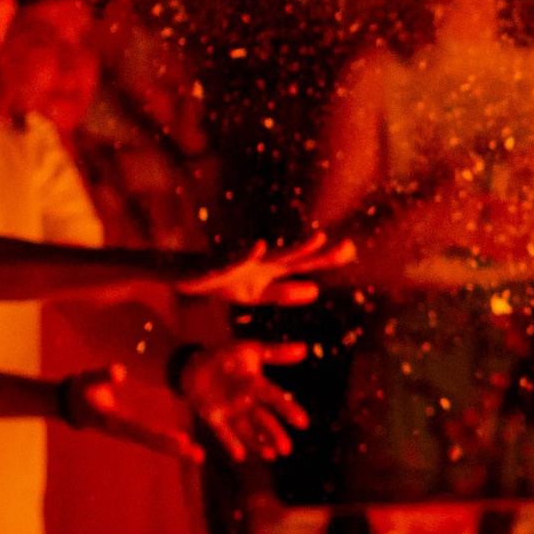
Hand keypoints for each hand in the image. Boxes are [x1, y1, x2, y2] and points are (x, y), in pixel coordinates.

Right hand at [56, 366, 202, 462]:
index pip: (140, 430)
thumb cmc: (81, 389)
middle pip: (152, 442)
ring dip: (177, 451)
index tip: (180, 440)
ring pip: (155, 444)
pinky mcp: (133, 432)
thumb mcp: (89, 379)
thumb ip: (103, 375)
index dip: (160, 435)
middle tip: (198, 455)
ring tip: (199, 456)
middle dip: (175, 449)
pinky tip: (188, 449)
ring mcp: (129, 433)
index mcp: (114, 421)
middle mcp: (124, 431)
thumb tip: (120, 370)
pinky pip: (154, 440)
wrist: (70, 403)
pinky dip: (171, 445)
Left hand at [176, 340, 310, 462]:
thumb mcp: (250, 351)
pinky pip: (222, 432)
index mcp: (258, 386)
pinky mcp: (211, 416)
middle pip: (264, 421)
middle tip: (286, 450)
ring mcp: (230, 411)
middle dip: (275, 435)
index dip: (289, 411)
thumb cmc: (225, 355)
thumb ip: (275, 353)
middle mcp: (247, 402)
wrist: (192, 361)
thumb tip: (305, 348)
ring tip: (271, 455)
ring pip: (248, 430)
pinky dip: (231, 443)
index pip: (276, 399)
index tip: (304, 423)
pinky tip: (240, 456)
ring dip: (259, 443)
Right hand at [181, 233, 351, 307]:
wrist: (181, 274)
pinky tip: (259, 246)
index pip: (305, 262)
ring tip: (319, 240)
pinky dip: (246, 253)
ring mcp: (242, 261)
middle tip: (349, 247)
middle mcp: (261, 261)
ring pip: (273, 255)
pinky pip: (234, 259)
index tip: (352, 250)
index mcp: (271, 268)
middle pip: (297, 256)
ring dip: (295, 248)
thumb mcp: (257, 293)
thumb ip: (285, 293)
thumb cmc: (222, 279)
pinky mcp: (219, 264)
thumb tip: (317, 290)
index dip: (327, 258)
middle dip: (321, 252)